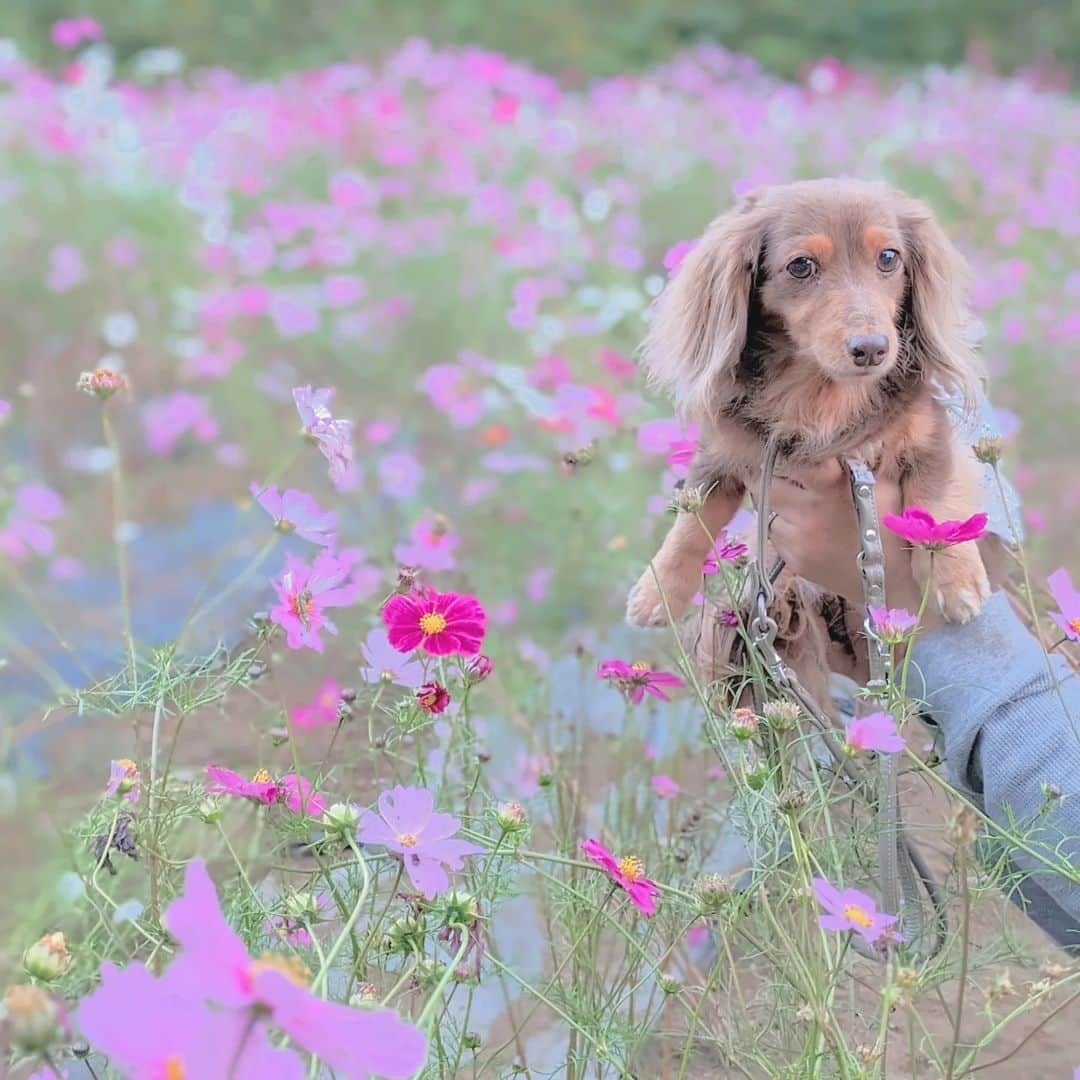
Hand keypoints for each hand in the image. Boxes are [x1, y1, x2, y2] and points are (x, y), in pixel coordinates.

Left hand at [767, 459, 940, 628]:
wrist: (888, 581)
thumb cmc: (889, 526)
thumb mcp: (884, 486)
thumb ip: (856, 462)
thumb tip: (833, 439)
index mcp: (830, 488)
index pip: (790, 460)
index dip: (783, 453)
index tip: (784, 448)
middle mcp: (808, 513)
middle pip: (764, 483)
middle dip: (769, 476)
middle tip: (781, 474)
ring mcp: (796, 539)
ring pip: (767, 510)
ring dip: (777, 505)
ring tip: (801, 507)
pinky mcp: (791, 559)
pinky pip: (775, 534)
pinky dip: (785, 529)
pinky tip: (808, 532)